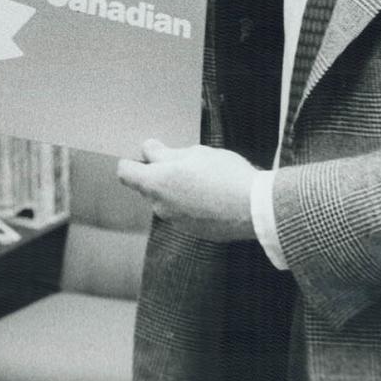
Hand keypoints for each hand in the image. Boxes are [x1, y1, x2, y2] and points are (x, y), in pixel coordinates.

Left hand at [117, 139, 258, 241]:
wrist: (254, 209)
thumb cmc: (224, 175)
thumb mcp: (194, 153)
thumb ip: (165, 153)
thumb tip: (149, 149)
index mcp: (156, 184)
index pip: (125, 173)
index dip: (133, 161)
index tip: (147, 155)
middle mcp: (160, 206)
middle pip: (148, 186)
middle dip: (160, 174)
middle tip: (186, 162)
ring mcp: (176, 221)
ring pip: (168, 199)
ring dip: (178, 189)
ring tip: (205, 178)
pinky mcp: (193, 231)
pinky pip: (184, 213)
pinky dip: (192, 204)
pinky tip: (213, 195)